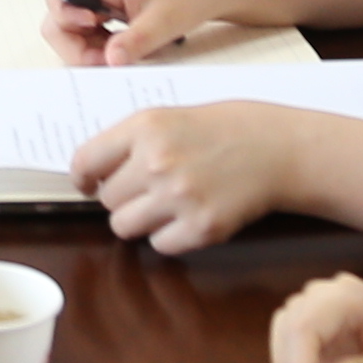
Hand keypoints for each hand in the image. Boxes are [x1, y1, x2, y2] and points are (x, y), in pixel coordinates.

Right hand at [33, 0, 201, 64]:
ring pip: (72, 22)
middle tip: (103, 56)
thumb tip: (109, 60)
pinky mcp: (111, 4)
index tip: (91, 27)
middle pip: (59, 10)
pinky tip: (123, 48)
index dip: (63, 12)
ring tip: (117, 54)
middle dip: (73, 40)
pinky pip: (90, 27)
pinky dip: (100, 43)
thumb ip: (135, 41)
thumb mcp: (166, 20)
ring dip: (86, 44)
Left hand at [74, 100, 312, 250]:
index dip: (83, 178)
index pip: (84, 162)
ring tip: (167, 204)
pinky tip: (191, 215)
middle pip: (106, 200)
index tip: (89, 184)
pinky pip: (160, 245)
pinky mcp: (201, 228)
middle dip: (122, 198)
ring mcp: (178, 197)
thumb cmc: (226, 129)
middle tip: (148, 189)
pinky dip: (170, 236)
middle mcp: (157, 161)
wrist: (279, 148)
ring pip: (124, 227)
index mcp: (145, 126)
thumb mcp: (172, 116)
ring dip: (141, 220)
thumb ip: (132, 141)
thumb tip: (92, 172)